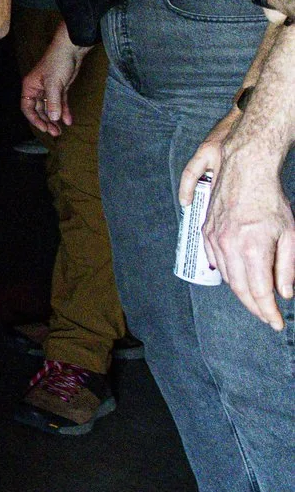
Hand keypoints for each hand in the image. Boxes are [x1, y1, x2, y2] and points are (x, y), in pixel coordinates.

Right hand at [21, 45, 84, 136]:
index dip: (34, 119)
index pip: (27, 108)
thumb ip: (53, 102)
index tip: (44, 128)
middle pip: (38, 110)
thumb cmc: (57, 63)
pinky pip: (60, 103)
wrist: (71, 50)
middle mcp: (37, 90)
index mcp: (30, 87)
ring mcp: (49, 89)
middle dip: (46, 122)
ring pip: (50, 108)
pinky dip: (64, 111)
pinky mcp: (60, 88)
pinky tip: (68, 120)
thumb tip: (52, 119)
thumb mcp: (54, 84)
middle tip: (55, 133)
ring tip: (60, 130)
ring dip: (55, 119)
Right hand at [206, 132, 294, 329]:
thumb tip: (285, 292)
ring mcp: (213, 239)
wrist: (244, 168)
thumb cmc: (270, 198)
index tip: (277, 322)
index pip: (260, 291)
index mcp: (252, 248)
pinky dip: (227, 274)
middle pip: (240, 289)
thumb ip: (287, 266)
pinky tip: (238, 277)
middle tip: (267, 315)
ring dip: (241, 291)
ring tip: (256, 299)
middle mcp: (228, 247)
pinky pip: (215, 261)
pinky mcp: (205, 231)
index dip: (268, 311)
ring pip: (226, 277)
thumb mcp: (289, 234)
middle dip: (255, 306)